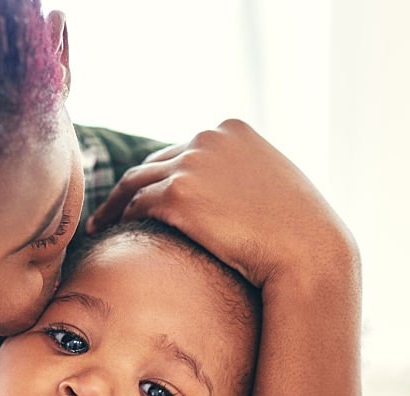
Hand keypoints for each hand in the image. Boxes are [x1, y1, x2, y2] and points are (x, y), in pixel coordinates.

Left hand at [87, 119, 356, 287]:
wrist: (308, 252)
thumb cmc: (301, 231)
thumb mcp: (278, 186)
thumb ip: (248, 177)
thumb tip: (228, 195)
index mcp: (233, 129)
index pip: (187, 149)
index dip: (167, 173)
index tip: (151, 193)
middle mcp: (208, 137)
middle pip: (156, 161)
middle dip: (138, 186)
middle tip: (116, 209)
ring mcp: (191, 163)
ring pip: (137, 180)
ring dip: (116, 202)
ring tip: (101, 222)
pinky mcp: (177, 194)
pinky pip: (136, 204)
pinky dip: (120, 217)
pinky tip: (112, 233)